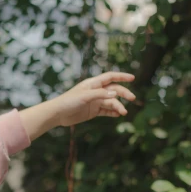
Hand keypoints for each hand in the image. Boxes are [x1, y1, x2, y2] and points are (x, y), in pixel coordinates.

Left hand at [18, 72, 135, 140]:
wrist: (58, 114)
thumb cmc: (69, 101)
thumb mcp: (85, 96)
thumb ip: (100, 94)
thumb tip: (116, 93)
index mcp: (93, 84)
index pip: (110, 77)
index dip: (122, 76)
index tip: (132, 78)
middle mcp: (96, 91)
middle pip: (114, 90)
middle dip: (124, 93)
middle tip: (132, 98)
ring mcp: (95, 101)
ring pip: (111, 102)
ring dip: (118, 106)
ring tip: (123, 113)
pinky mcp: (93, 111)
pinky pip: (106, 111)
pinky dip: (113, 113)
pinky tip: (118, 115)